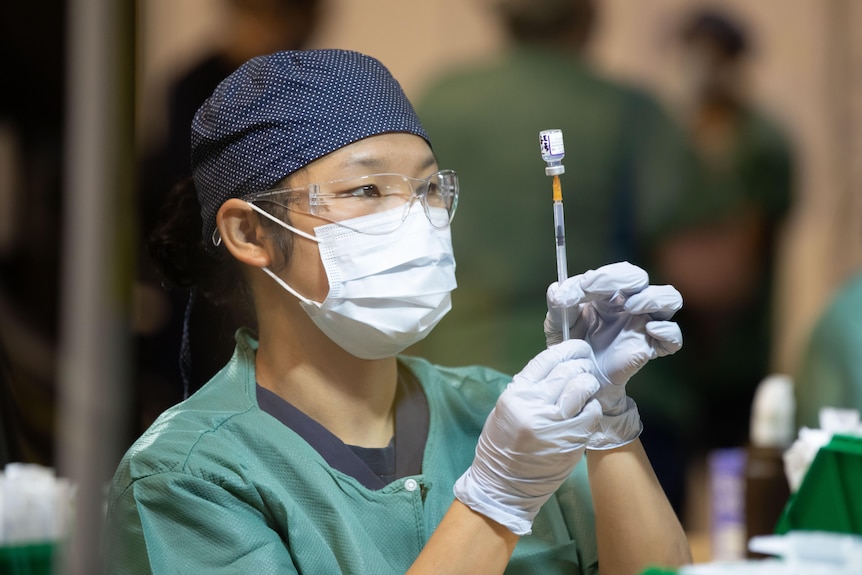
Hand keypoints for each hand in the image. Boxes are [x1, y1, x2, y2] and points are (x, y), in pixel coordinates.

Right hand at [453, 340, 602, 534]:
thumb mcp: (507, 409)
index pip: (546, 360)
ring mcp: (554, 424)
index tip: (577, 348)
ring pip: (582, 389)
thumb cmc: (502, 446)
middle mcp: (535, 406)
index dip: (567, 349)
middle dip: (581, 365)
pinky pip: (591, 414)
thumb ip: (530, 388)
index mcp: (516, 395)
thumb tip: (557, 369)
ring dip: (589, 383)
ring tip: (588, 385)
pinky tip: (587, 409)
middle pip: (568, 371)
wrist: (504, 486)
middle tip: (585, 366)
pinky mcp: (571, 441)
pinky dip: (592, 407)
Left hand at [544, 262, 682, 448]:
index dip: (605, 275)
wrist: (579, 378)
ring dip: (652, 297)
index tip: (585, 287)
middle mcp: (629, 303)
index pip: (617, 271)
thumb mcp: (557, 324)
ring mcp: (644, 323)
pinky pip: (674, 337)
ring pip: (669, 298)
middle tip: (607, 295)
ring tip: (631, 307)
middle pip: (641, 278)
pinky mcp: (651, 347)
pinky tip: (650, 330)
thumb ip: (557, 305)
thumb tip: (557, 289)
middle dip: (627, 279)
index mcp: (608, 293)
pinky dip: (668, 331)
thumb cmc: (570, 346)